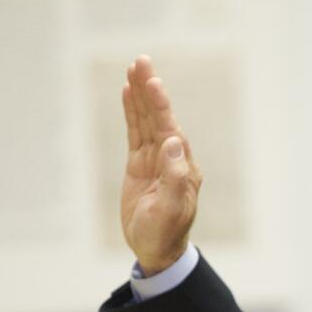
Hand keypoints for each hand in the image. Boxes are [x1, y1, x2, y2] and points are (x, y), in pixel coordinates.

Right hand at [120, 55, 201, 274]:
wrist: (156, 251)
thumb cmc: (164, 235)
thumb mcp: (169, 211)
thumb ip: (174, 178)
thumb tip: (173, 143)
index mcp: (182, 168)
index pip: (170, 129)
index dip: (161, 105)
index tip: (153, 81)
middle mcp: (172, 159)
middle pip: (159, 117)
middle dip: (151, 90)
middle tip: (141, 60)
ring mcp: (155, 160)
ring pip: (147, 121)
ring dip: (141, 95)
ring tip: (134, 68)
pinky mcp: (141, 165)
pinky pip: (136, 133)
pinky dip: (133, 112)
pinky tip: (129, 93)